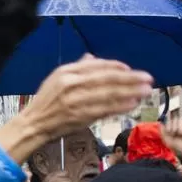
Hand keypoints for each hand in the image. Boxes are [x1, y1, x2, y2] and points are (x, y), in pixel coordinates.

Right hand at [22, 55, 153, 140]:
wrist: (33, 123)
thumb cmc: (47, 102)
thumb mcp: (57, 79)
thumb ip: (77, 69)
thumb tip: (93, 58)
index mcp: (66, 71)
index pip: (97, 65)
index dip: (117, 67)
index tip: (132, 70)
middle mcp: (70, 83)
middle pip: (106, 78)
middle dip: (130, 78)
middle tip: (148, 78)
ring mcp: (74, 100)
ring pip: (108, 94)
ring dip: (129, 92)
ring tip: (145, 91)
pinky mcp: (78, 116)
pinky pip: (103, 109)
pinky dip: (119, 106)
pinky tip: (132, 104)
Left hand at [162, 116, 181, 161]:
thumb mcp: (170, 142)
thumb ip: (163, 133)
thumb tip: (160, 124)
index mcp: (174, 130)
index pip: (167, 123)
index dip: (168, 128)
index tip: (172, 135)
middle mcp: (181, 126)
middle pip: (172, 120)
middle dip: (174, 129)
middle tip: (180, 136)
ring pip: (178, 119)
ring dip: (181, 130)